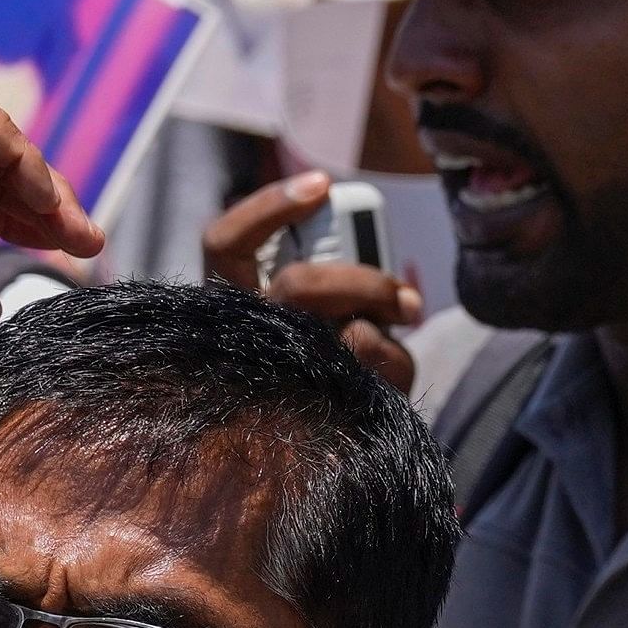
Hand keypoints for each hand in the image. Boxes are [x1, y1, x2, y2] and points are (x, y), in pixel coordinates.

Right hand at [201, 170, 421, 391]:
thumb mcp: (312, 307)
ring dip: (385, 318)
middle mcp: (245, 339)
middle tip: (398, 291)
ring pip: (350, 335)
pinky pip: (376, 371)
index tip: (322, 185)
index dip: (268, 208)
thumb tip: (395, 292)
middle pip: (299, 288)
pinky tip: (392, 367)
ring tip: (402, 316)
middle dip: (361, 280)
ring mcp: (282, 380)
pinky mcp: (321, 413)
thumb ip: (327, 277)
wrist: (322, 441)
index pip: (225, 243)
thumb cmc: (319, 356)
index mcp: (231, 303)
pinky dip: (398, 359)